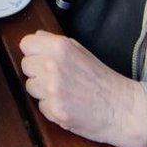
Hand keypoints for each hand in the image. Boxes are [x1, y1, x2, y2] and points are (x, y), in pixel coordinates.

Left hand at [19, 32, 146, 146]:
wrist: (121, 108)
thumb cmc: (102, 79)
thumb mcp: (80, 50)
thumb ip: (54, 42)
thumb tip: (36, 37)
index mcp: (59, 47)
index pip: (25, 44)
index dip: (33, 52)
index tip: (40, 58)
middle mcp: (52, 65)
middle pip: (25, 66)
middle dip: (37, 71)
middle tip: (56, 77)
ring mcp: (52, 89)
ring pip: (30, 86)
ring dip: (42, 90)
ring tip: (63, 91)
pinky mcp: (54, 110)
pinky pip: (40, 106)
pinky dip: (51, 107)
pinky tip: (66, 104)